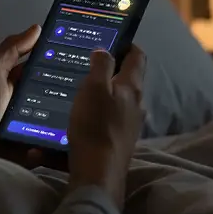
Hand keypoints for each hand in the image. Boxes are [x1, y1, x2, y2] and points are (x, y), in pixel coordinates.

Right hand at [62, 45, 145, 207]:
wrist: (98, 175)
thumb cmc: (96, 126)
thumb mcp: (94, 89)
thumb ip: (101, 66)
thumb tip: (105, 50)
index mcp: (133, 87)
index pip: (138, 56)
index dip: (126, 44)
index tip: (110, 39)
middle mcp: (137, 105)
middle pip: (127, 80)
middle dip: (109, 70)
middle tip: (86, 64)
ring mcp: (130, 125)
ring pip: (116, 102)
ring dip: (100, 95)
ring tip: (76, 90)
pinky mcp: (119, 142)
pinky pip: (106, 122)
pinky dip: (93, 116)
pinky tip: (74, 120)